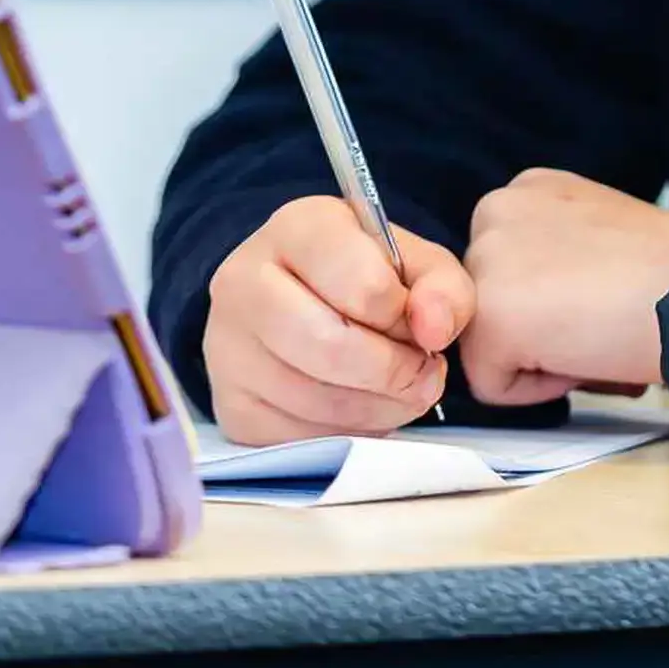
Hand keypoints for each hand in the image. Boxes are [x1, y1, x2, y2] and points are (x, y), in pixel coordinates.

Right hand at [204, 196, 475, 443]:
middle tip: (423, 374)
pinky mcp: (229, 406)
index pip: (365, 285)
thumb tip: (434, 330)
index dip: (405, 315)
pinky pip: (299, 438)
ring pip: (317, 400)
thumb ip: (442, 287)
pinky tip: (360, 408)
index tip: (415, 320)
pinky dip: (345, 433)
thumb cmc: (363, 277)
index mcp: (298, 229)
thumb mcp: (414, 264)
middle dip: (395, 371)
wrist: (299, 302)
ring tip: (398, 391)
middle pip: (332, 347)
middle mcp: (244, 281)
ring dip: (379, 408)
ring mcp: (226, 347)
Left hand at [461, 168, 668, 406]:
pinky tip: (585, 353)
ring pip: (488, 346)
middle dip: (541, 330)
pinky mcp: (490, 318)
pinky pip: (493, 385)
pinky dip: (541, 389)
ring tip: (595, 335)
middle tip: (599, 323)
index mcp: (528, 192)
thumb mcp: (598, 231)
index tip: (599, 298)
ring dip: (540, 358)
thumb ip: (555, 254)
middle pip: (493, 308)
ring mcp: (486, 262)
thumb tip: (541, 307)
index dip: (555, 304)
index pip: (508, 273)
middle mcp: (497, 212)